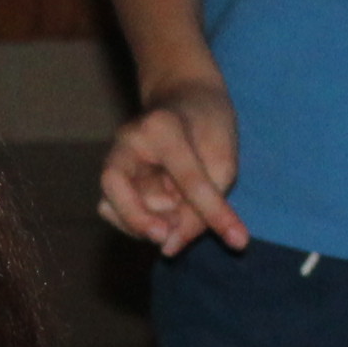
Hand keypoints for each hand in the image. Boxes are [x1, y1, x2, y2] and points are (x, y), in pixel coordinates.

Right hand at [98, 80, 247, 253]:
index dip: (214, 213)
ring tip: (174, 206)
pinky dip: (136, 222)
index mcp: (161, 126)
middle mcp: (126, 142)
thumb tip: (170, 249)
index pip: (189, 180)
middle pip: (137, 199)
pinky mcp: (108, 178)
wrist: (182, 97)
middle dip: (163, 219)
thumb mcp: (222, 159)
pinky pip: (111, 213)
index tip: (238, 241)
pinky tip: (160, 211)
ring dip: (149, 221)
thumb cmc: (208, 125)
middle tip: (183, 219)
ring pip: (117, 210)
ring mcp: (112, 160)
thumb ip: (205, 203)